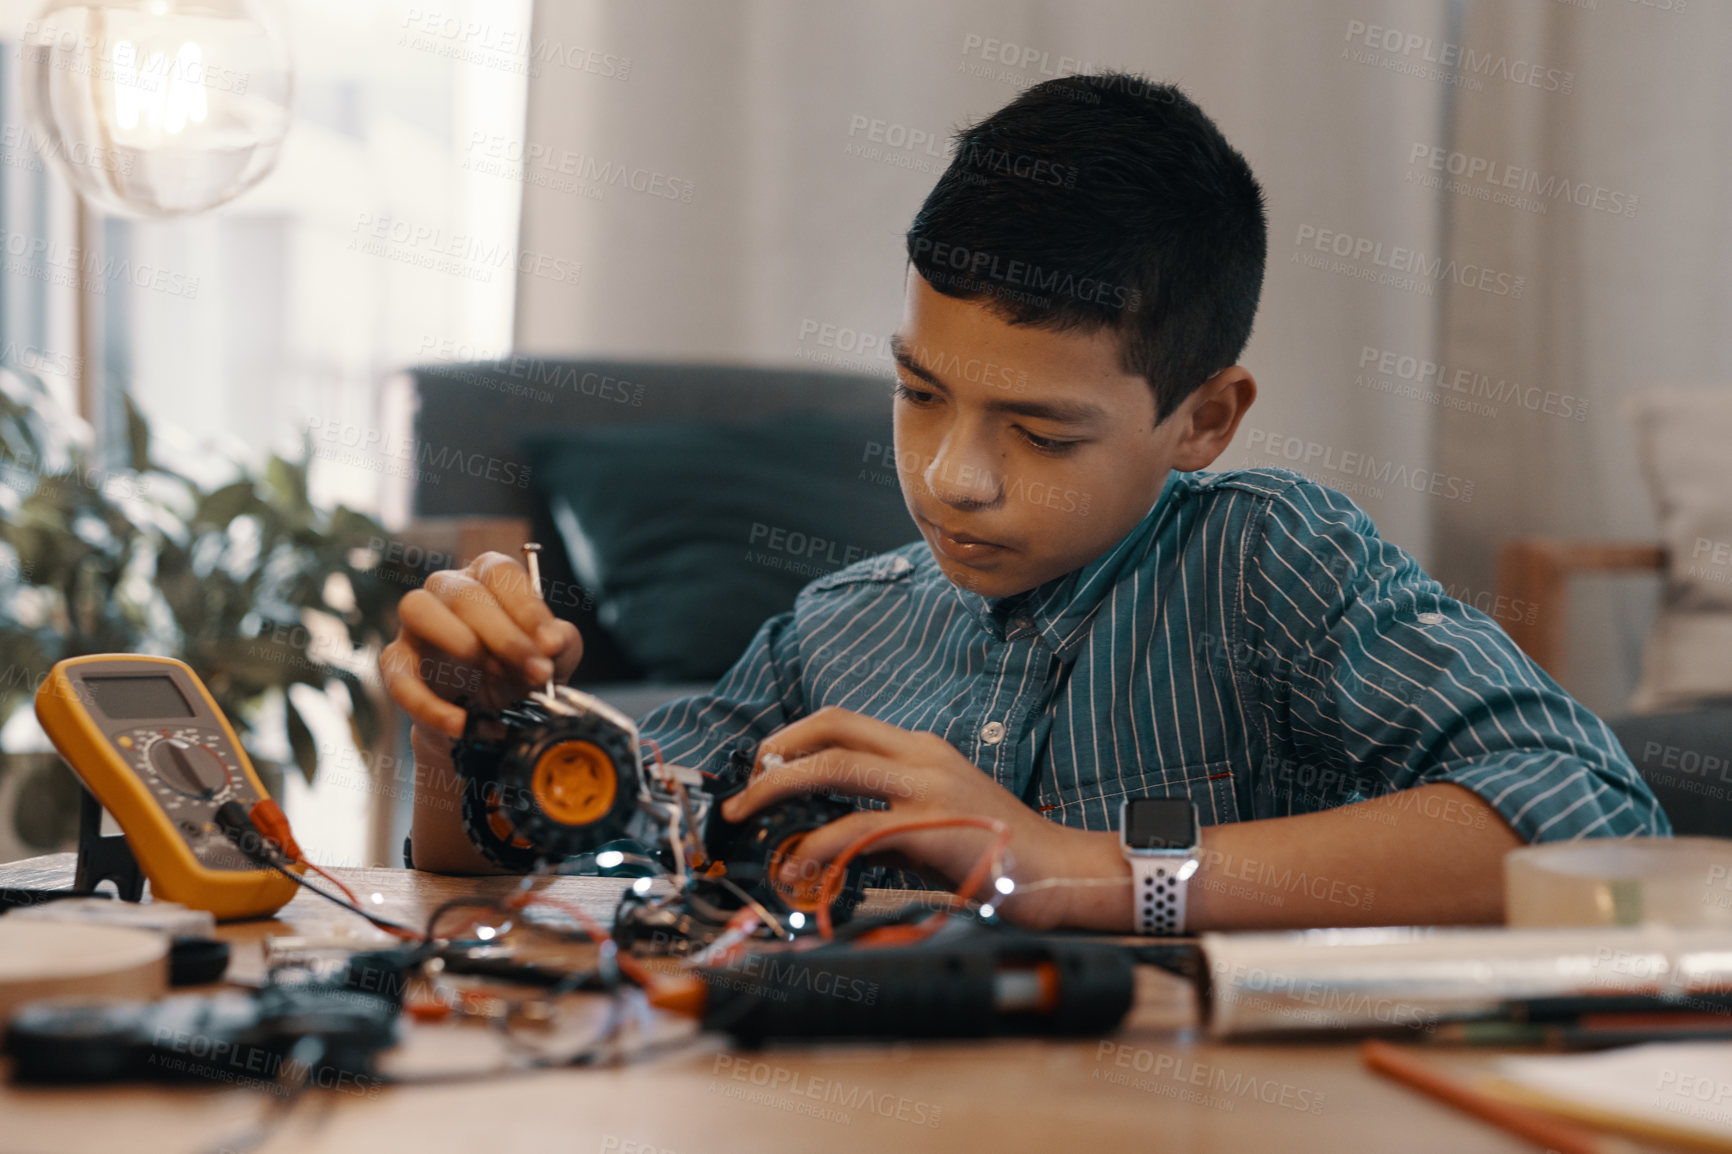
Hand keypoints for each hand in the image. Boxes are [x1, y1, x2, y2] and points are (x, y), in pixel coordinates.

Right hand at [381, 551, 583, 739]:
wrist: (490, 721)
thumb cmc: (520, 674)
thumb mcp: (553, 660)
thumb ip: (563, 645)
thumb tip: (556, 639)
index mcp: (488, 579)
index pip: (501, 573)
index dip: (527, 607)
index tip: (551, 645)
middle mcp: (448, 589)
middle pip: (464, 593)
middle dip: (505, 637)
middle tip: (536, 673)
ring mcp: (416, 625)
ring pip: (417, 609)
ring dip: (458, 641)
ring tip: (492, 675)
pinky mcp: (397, 663)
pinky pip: (398, 675)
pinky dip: (427, 703)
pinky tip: (459, 723)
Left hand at [718, 707, 1121, 929]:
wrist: (1063, 874)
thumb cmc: (1001, 855)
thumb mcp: (934, 824)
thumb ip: (884, 822)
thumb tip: (826, 841)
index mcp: (922, 750)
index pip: (843, 723)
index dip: (793, 739)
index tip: (763, 770)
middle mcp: (922, 756)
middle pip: (831, 730)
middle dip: (775, 755)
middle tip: (744, 791)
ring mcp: (928, 787)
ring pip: (834, 766)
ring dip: (778, 789)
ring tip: (749, 816)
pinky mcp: (932, 826)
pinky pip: (856, 829)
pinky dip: (816, 848)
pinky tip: (800, 868)